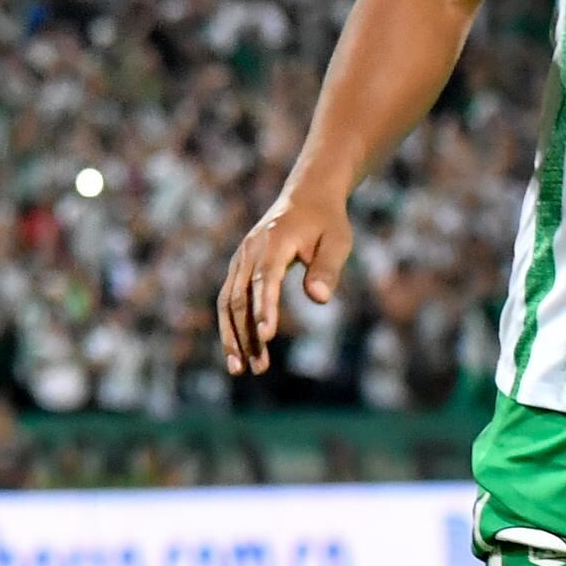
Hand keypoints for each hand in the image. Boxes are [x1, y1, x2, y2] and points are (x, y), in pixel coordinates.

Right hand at [216, 188, 354, 376]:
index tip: (266, 337)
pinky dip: (231, 326)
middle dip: (245, 334)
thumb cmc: (326, 222)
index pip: (266, 279)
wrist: (306, 196)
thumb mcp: (337, 241)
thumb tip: (319, 300)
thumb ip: (327, 269)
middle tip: (255, 368)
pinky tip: (240, 351)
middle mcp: (249, 251)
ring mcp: (240, 259)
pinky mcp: (239, 268)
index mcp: (273, 242)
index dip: (265, 308)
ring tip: (241, 369)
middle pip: (240, 297)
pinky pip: (229, 300)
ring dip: (232, 335)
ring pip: (228, 302)